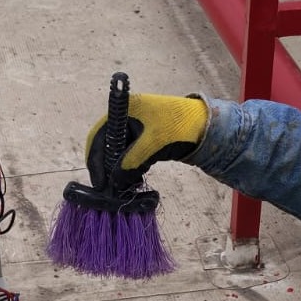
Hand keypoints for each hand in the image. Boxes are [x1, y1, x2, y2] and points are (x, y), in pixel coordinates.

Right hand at [85, 94, 207, 190]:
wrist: (206, 126)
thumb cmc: (178, 127)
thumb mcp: (152, 144)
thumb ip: (131, 163)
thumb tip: (115, 182)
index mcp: (124, 110)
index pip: (98, 136)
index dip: (95, 160)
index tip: (98, 182)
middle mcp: (126, 118)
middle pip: (107, 146)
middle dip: (108, 168)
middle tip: (110, 189)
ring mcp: (136, 128)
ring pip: (119, 153)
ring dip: (120, 170)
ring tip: (124, 187)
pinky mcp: (145, 139)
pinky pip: (131, 155)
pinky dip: (131, 168)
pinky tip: (134, 181)